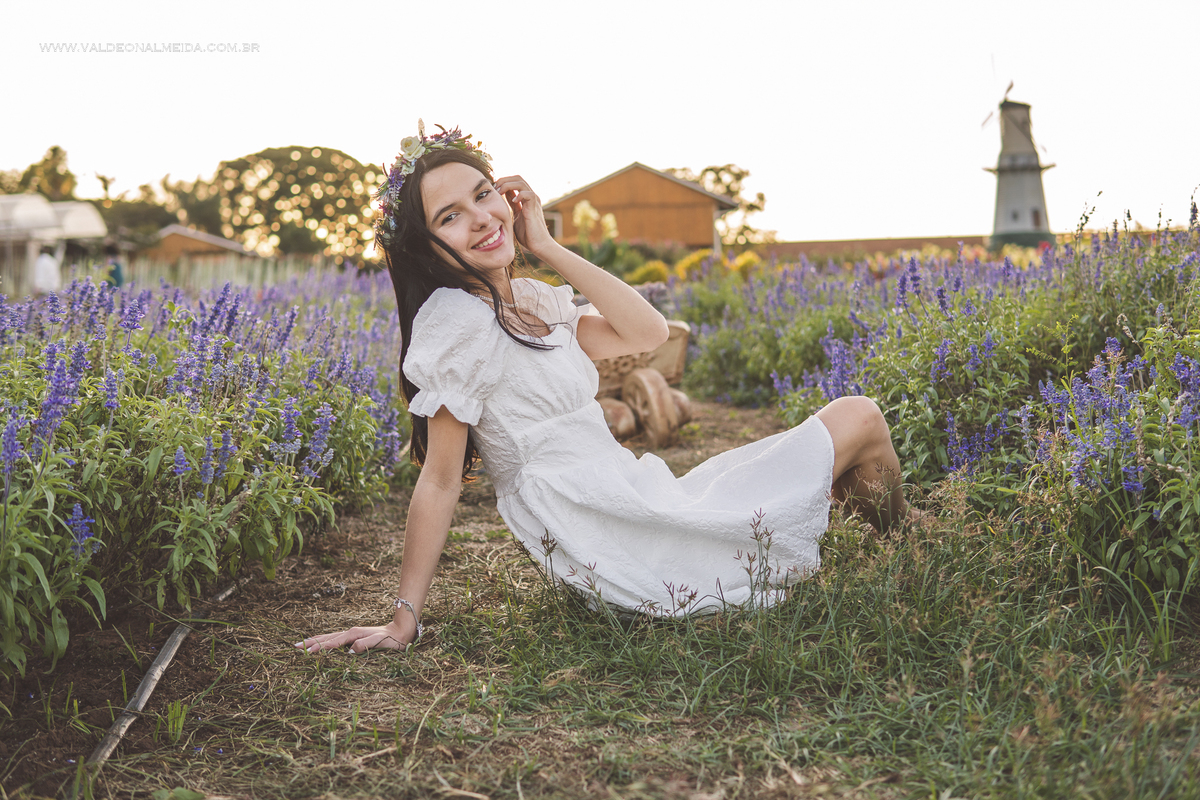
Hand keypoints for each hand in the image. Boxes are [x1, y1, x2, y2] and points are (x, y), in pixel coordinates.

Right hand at [294, 619, 411, 654]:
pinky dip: (324, 641)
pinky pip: (335, 639)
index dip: (320, 647)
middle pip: (327, 638)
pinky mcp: (354, 637)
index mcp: (354, 634)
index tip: (307, 652)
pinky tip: (321, 644)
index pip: (333, 642)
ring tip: (301, 644)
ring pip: (329, 637)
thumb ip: (366, 645)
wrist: (401, 631)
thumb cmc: (392, 639)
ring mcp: (352, 634)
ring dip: (315, 641)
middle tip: (294, 647)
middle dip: (311, 642)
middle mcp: (351, 633)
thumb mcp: (380, 642)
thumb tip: (351, 650)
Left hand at [494, 175, 554, 256]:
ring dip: (508, 184)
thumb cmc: (527, 234)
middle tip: (494, 188)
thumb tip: (503, 198)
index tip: (492, 189)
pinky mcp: (535, 208)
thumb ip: (512, 206)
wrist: (539, 245)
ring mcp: (533, 201)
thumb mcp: (515, 217)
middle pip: (517, 178)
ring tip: (500, 191)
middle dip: (503, 180)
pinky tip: (513, 201)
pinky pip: (528, 194)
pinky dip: (519, 195)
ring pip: (521, 182)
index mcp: (525, 199)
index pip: (514, 182)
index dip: (502, 182)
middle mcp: (530, 197)